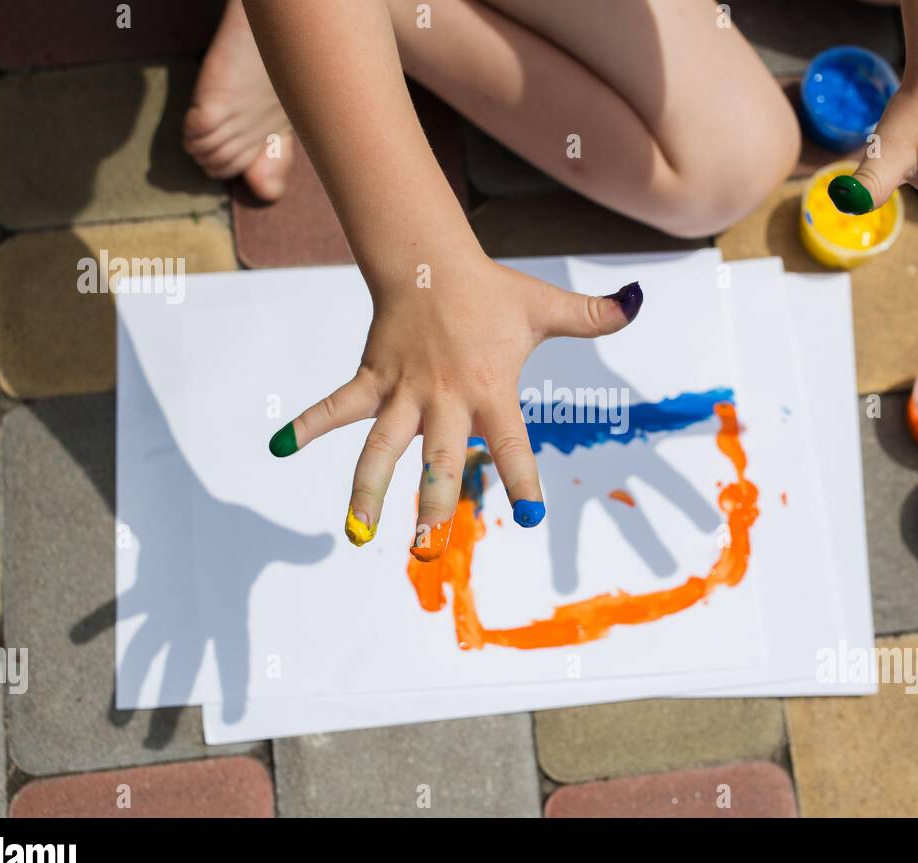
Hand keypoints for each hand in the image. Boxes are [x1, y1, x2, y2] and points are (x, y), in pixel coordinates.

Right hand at [267, 256, 642, 559]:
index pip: (511, 444)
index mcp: (490, 389)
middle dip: (432, 505)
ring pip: (380, 447)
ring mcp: (403, 392)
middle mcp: (445, 399)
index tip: (532, 519)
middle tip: (428, 549)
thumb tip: (637, 303)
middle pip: (438, 460)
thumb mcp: (544, 307)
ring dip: (368, 490)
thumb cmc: (491, 292)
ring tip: (357, 536)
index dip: (521, 480)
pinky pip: (337, 406)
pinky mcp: (371, 378)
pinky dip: (308, 425)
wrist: (431, 258)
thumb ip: (591, 314)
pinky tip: (280, 449)